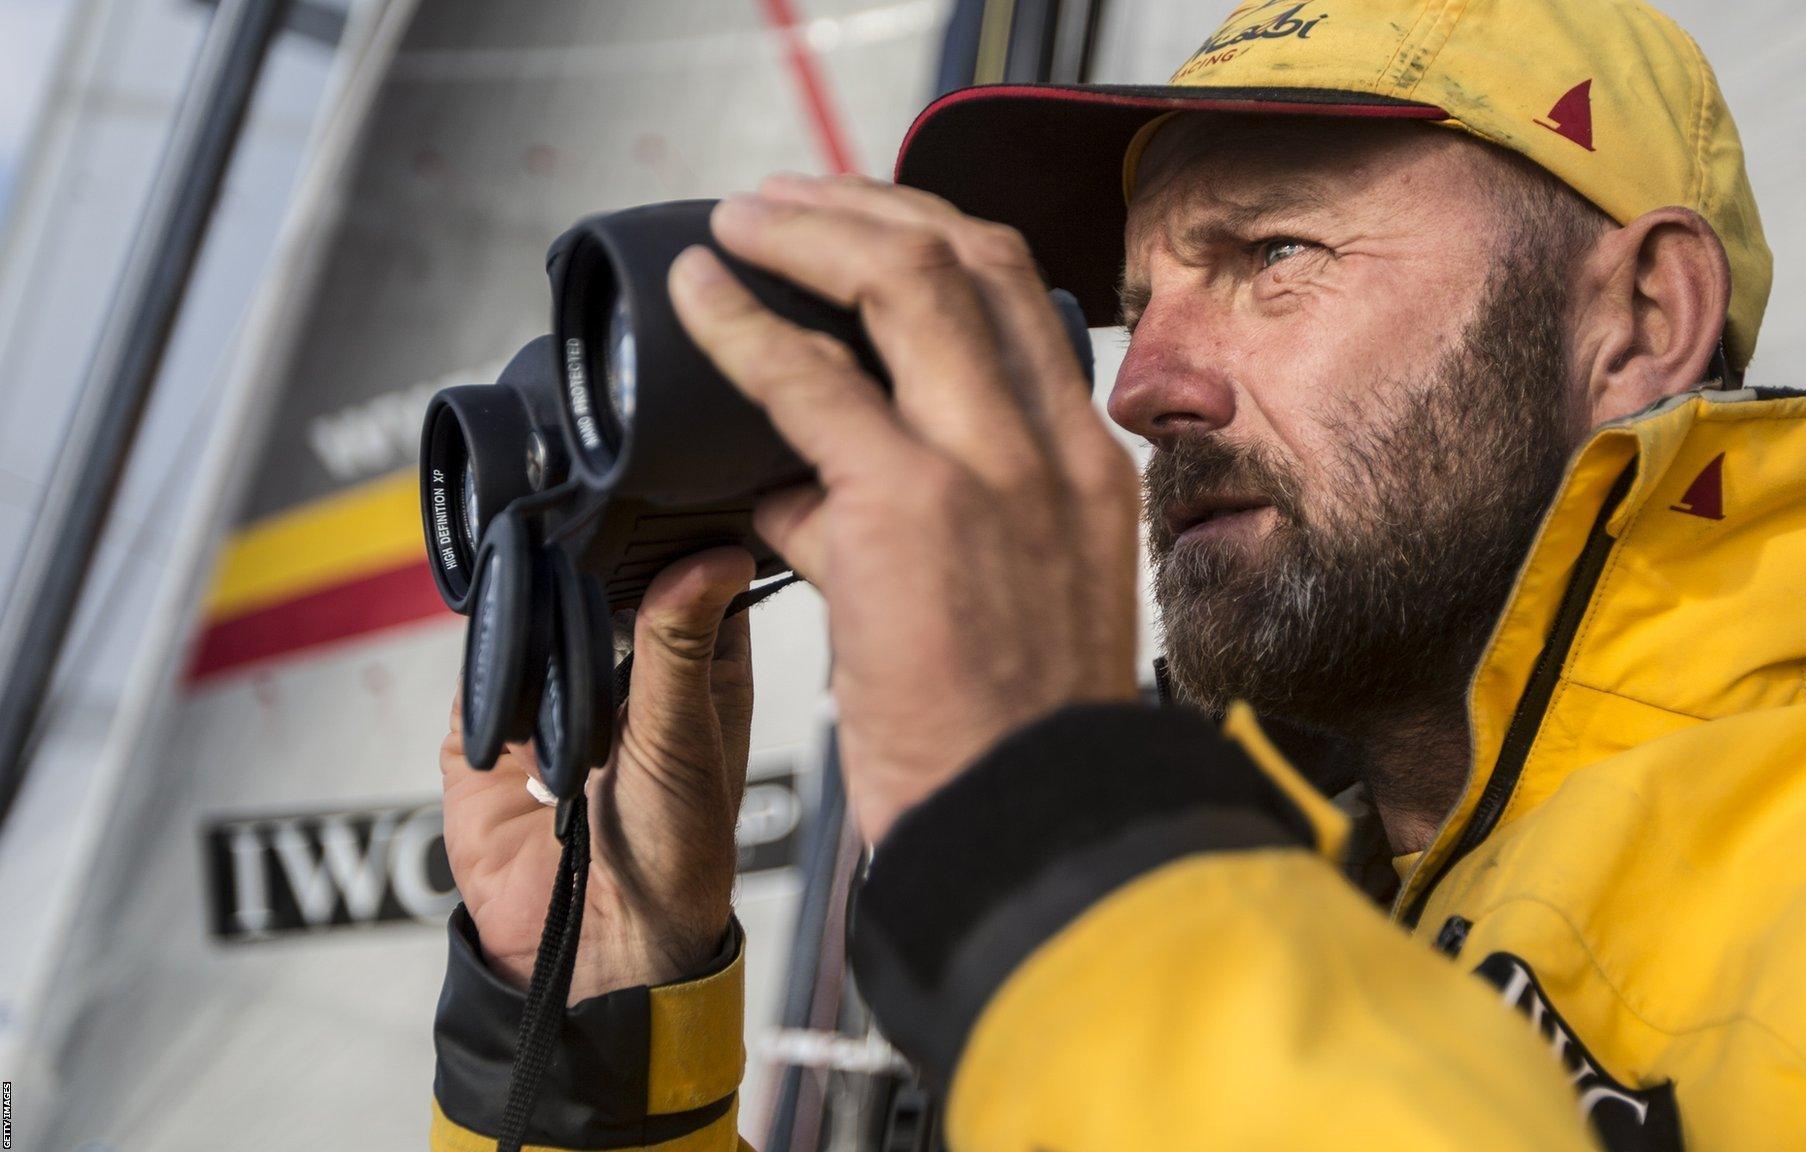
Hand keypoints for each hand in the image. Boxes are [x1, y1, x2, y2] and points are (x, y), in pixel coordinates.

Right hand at [440, 547, 755, 999]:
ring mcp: (554, 696)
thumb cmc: (675, 852)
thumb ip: (682, 644)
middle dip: (580, 558)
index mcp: (695, 663)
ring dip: (528, 610)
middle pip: (593, 580)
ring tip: (538, 595)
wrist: (593, 946)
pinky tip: (503, 663)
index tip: (651, 487)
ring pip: (530, 616)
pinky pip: (480, 672)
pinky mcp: (490, 730)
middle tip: (572, 514)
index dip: (669, 531)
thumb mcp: (684, 737)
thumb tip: (718, 553)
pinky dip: (485, 664)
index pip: (683, 567)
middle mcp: (625, 669)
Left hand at [669, 174, 1140, 843]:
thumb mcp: (1005, 604)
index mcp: (1087, 466)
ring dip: (809, 230)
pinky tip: (696, 298)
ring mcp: (991, 468)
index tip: (859, 227)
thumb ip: (911, 525)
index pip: (1020, 295)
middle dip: (865, 205)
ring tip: (739, 223)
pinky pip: (810, 382)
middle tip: (785, 202)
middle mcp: (1054, 447)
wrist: (1035, 832)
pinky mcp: (911, 508)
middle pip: (969, 255)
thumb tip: (802, 489)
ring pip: (906, 279)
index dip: (930, 235)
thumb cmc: (1012, 742)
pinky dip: (744, 324)